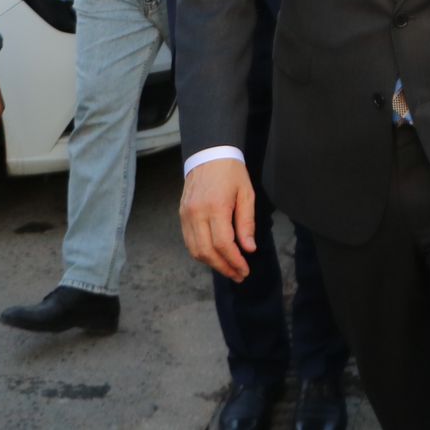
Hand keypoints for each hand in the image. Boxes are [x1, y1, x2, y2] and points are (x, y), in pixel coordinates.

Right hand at [180, 158, 257, 280]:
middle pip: (207, 251)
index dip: (234, 261)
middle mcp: (197, 213)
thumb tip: (249, 248)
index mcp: (215, 207)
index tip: (244, 270)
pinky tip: (214, 256)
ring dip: (211, 264)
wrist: (209, 154)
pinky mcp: (181, 215)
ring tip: (228, 268)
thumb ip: (247, 223)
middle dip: (223, 267)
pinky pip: (189, 241)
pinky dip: (201, 253)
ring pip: (195, 250)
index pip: (223, 244)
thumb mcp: (246, 194)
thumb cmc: (231, 173)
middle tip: (238, 275)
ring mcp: (186, 215)